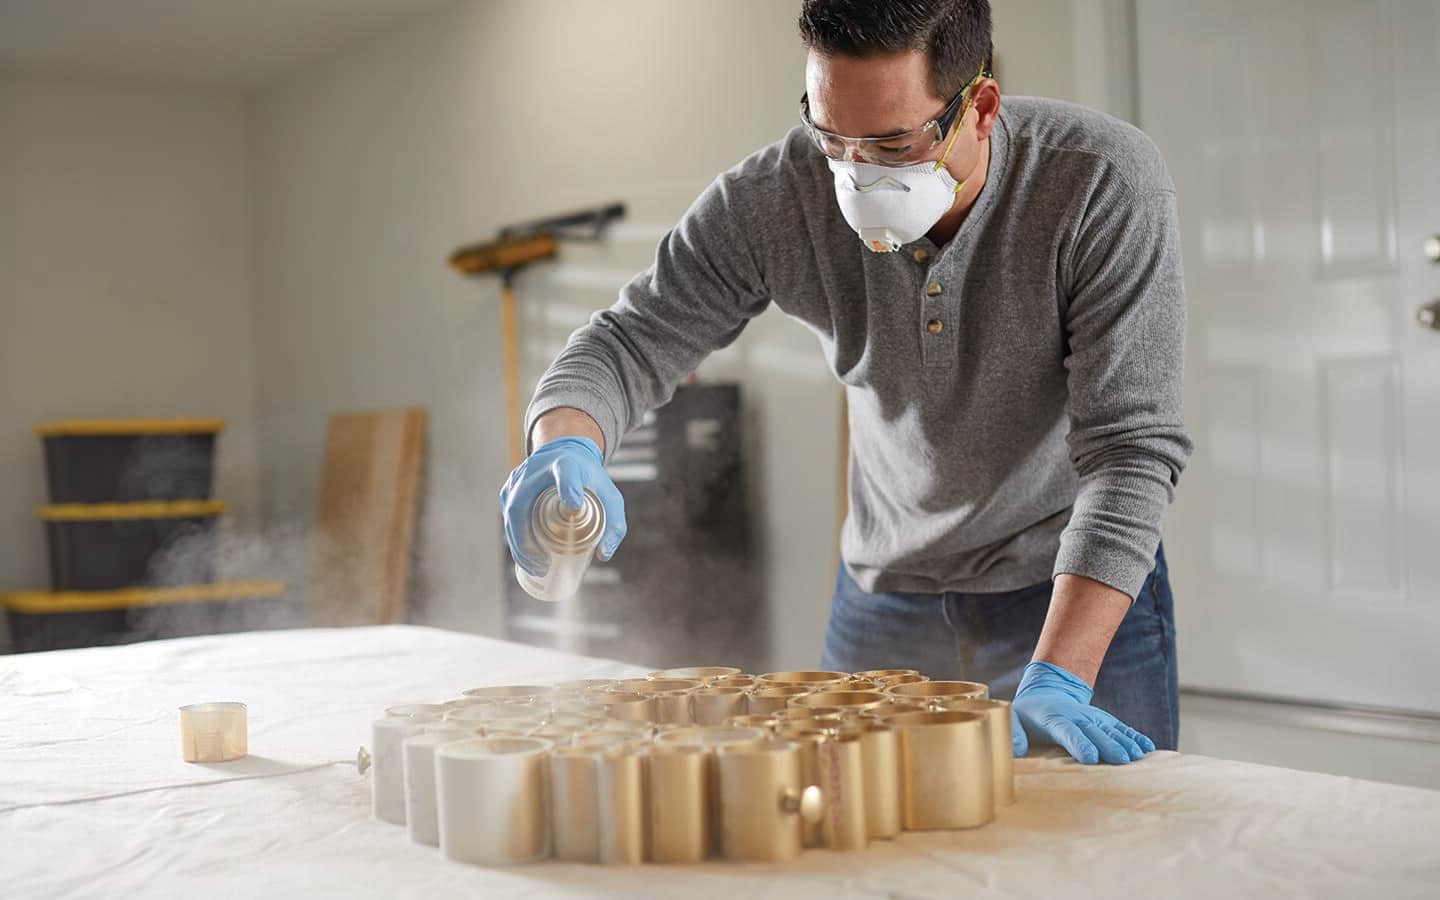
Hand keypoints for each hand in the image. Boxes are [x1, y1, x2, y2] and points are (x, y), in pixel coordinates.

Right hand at [499, 436, 625, 574]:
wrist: (566, 451)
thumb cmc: (589, 478)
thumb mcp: (609, 496)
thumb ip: (615, 525)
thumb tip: (603, 554)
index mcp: (567, 464)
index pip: (566, 473)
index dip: (569, 488)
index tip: (574, 506)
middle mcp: (537, 468)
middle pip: (523, 505)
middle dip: (527, 542)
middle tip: (542, 565)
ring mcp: (519, 478)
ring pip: (511, 515)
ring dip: (519, 545)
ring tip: (535, 567)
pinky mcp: (510, 488)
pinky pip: (508, 516)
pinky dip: (515, 539)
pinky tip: (524, 557)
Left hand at [1011, 660, 1154, 764]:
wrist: (1046, 694)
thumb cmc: (1027, 716)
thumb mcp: (1014, 721)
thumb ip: (1013, 735)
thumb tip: (1015, 750)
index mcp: (1055, 719)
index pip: (1068, 732)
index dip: (1079, 744)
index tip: (1090, 757)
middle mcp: (1078, 717)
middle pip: (1095, 732)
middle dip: (1108, 746)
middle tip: (1122, 760)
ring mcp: (1094, 718)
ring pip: (1111, 730)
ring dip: (1125, 742)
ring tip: (1138, 756)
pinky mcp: (1104, 721)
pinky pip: (1121, 728)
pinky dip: (1134, 736)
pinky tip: (1147, 748)